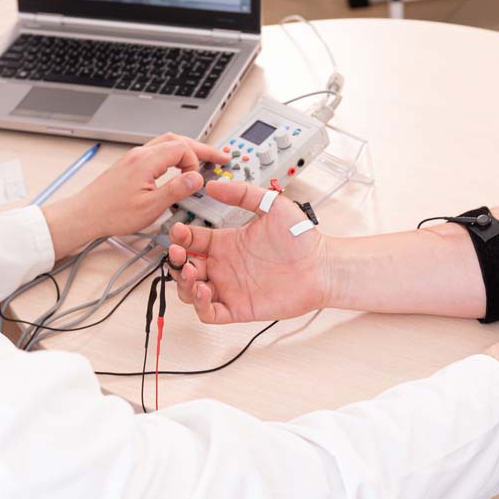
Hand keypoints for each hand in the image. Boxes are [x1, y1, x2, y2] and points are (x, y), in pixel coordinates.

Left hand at [42, 133, 227, 256]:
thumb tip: (197, 178)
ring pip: (167, 143)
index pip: (182, 148)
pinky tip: (177, 166)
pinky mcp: (130, 165)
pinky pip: (158, 151)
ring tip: (203, 158)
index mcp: (146, 161)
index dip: (196, 161)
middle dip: (201, 147)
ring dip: (187, 149)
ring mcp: (133, 158)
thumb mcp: (151, 207)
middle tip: (220, 156)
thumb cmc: (111, 213)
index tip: (198, 179)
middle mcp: (140, 154)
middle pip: (177, 140)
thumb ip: (176, 190)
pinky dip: (174, 155)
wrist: (84, 215)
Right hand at [168, 180, 331, 322]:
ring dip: (183, 283)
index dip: (180, 237)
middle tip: (178, 253)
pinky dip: (199, 305)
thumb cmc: (302, 237)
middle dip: (175, 261)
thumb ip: (242, 194)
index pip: (192, 241)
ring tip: (191, 273)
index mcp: (227, 242)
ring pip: (191, 291)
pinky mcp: (239, 308)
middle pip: (185, 267)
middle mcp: (225, 265)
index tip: (178, 231)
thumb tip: (213, 185)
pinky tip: (204, 291)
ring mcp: (230, 288)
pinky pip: (209, 312)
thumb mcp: (271, 205)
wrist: (322, 265)